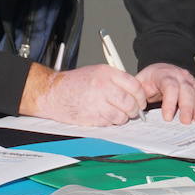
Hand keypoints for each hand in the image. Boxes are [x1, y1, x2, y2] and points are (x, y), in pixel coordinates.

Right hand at [21, 63, 147, 126]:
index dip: (141, 96)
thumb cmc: (74, 83)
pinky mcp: (93, 116)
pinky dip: (111, 122)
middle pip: (131, 102)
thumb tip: (134, 91)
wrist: (54, 92)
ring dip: (123, 117)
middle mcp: (104, 86)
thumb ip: (116, 80)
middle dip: (134, 109)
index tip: (141, 100)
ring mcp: (98, 102)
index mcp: (107, 73)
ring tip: (117, 113)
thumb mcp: (97, 72)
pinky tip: (106, 116)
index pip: (135, 85)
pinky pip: (110, 122)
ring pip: (122, 116)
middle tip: (133, 110)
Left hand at [136, 63, 194, 123]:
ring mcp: (190, 80)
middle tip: (185, 122)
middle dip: (187, 107)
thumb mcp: (140, 83)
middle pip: (187, 90)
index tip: (168, 117)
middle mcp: (179, 75)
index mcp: (164, 74)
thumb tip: (135, 109)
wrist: (161, 68)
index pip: (170, 87)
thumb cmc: (150, 79)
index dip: (170, 102)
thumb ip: (138, 95)